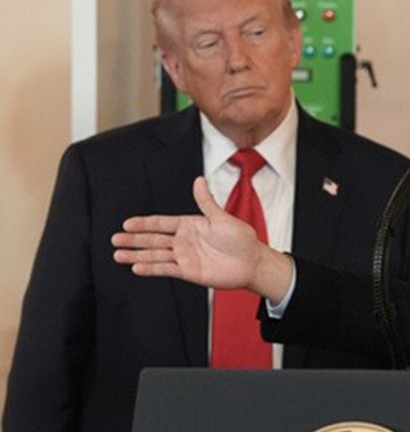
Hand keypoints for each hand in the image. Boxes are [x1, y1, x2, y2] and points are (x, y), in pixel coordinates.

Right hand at [112, 176, 292, 301]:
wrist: (252, 262)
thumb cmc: (240, 238)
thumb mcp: (221, 218)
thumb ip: (206, 202)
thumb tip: (198, 179)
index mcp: (190, 225)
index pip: (161, 223)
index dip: (144, 223)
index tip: (126, 223)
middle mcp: (184, 241)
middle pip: (153, 239)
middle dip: (134, 239)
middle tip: (114, 239)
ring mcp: (185, 257)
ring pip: (156, 255)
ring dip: (137, 255)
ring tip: (118, 255)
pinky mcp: (188, 272)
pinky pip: (166, 269)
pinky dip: (152, 268)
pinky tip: (137, 267)